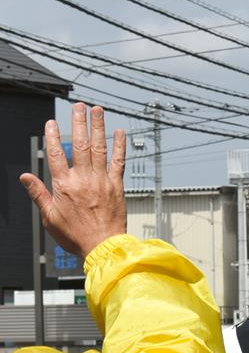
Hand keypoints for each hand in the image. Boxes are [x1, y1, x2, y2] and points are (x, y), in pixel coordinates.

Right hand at [20, 103, 126, 258]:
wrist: (103, 247)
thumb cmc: (76, 236)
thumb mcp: (50, 217)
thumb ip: (38, 194)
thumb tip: (24, 177)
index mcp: (64, 186)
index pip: (56, 154)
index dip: (53, 136)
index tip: (52, 123)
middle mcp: (84, 179)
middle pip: (80, 144)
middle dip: (79, 123)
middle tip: (78, 106)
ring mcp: (102, 181)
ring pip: (99, 148)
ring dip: (98, 127)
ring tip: (97, 110)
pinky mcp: (117, 186)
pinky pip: (119, 162)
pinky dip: (120, 146)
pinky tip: (120, 132)